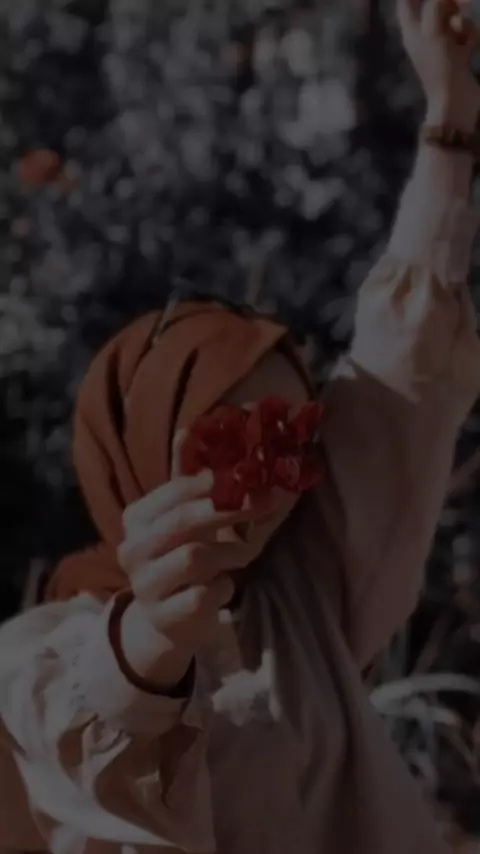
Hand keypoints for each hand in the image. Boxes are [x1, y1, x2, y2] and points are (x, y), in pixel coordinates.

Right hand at [117, 431, 253, 689]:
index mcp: (137, 516)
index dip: (216, 480)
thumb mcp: (188, 516)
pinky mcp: (163, 616)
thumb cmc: (184, 555)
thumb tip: (206, 428)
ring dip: (229, 552)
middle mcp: (132, 548)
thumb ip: (198, 477)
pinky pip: (204, 595)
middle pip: (185, 520)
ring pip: (196, 556)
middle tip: (265, 499)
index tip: (253, 470)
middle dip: (231, 507)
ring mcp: (144, 584)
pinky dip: (223, 588)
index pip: (176, 490)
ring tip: (242, 554)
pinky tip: (223, 587)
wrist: (169, 620)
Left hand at [398, 0, 479, 128]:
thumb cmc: (440, 66)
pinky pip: (466, 33)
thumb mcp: (433, 30)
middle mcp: (424, 37)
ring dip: (463, 22)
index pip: (407, 2)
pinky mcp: (458, 54)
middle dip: (451, 1)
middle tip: (464, 4)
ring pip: (455, 17)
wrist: (455, 101)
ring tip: (463, 37)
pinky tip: (470, 49)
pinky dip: (470, 36)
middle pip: (436, 5)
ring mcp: (442, 46)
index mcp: (411, 31)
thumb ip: (436, 5)